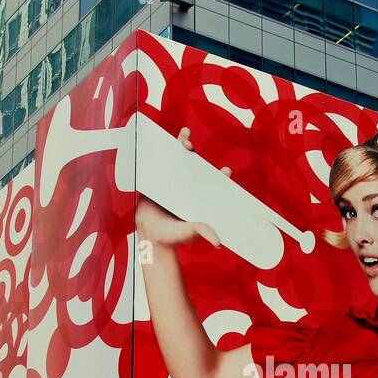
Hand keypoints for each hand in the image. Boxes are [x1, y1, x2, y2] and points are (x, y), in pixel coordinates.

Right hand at [134, 128, 228, 246]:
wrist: (151, 238)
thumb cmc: (173, 237)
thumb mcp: (188, 233)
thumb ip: (202, 232)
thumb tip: (218, 243)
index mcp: (198, 197)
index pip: (213, 183)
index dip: (221, 176)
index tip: (226, 170)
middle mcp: (187, 187)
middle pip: (195, 166)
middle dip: (195, 154)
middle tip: (191, 146)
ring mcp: (173, 183)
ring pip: (178, 161)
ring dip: (181, 145)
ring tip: (184, 134)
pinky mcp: (158, 182)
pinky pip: (161, 164)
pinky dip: (162, 151)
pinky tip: (162, 139)